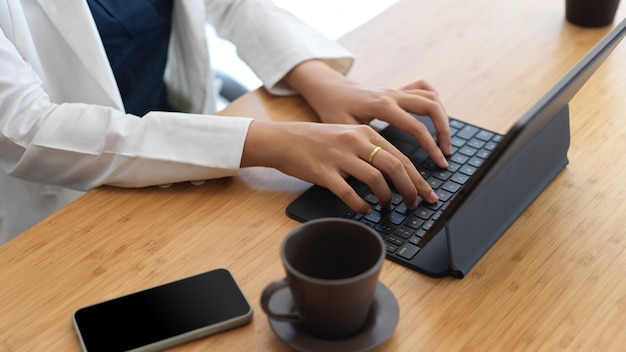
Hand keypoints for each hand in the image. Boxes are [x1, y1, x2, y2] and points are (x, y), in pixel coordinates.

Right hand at [241, 121, 438, 213]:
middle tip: (416, 204)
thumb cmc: (316, 141)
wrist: (283, 140)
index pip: (401, 157)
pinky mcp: (324, 172)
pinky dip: (361, 205)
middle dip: (411, 189)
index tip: (427, 193)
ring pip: (376, 180)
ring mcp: (340, 156)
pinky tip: (365, 210)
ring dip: (388, 197)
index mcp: (365, 132)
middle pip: (395, 167)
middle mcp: (356, 141)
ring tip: (389, 206)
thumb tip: (395, 174)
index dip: (418, 178)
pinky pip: (349, 193)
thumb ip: (370, 150)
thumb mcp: (347, 136)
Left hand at [283, 60, 450, 167]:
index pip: (416, 127)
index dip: (431, 147)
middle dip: (444, 132)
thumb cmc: (332, 109)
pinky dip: (433, 100)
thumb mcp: (343, 129)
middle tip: (446, 154)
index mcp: (381, 106)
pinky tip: (435, 116)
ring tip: (445, 140)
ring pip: (432, 97)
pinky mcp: (396, 90)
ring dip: (443, 118)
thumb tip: (379, 175)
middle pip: (432, 108)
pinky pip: (423, 88)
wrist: (328, 88)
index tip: (439, 164)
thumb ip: (362, 147)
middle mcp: (392, 95)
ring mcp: (396, 91)